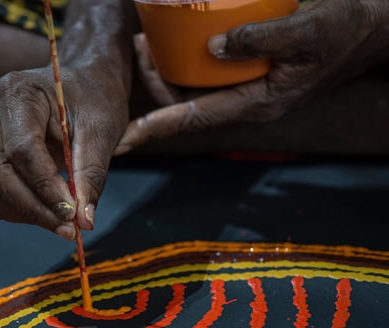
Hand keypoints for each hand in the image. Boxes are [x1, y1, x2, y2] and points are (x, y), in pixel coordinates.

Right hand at [0, 64, 128, 238]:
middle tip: (67, 228)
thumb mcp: (102, 131)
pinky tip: (43, 211)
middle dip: (31, 208)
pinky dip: (13, 209)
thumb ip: (91, 176)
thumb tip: (83, 221)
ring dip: (21, 213)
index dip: (45, 188)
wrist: (83, 83)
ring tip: (59, 222)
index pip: (22, 150)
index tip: (72, 214)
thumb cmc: (94, 99)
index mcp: (17, 92)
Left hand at [116, 0, 388, 152]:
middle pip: (186, 103)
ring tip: (144, 43)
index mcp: (257, 102)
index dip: (157, 126)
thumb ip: (261, 40)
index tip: (125, 137)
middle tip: (137, 50)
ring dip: (165, 70)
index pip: (195, 118)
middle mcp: (245, 99)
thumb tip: (213, 47)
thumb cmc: (345, 30)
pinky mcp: (248, 70)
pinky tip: (170, 41)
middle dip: (154, 84)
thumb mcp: (307, 33)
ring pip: (193, 87)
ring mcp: (245, 86)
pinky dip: (184, 59)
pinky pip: (206, 72)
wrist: (370, 26)